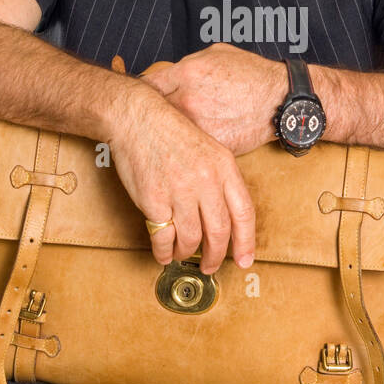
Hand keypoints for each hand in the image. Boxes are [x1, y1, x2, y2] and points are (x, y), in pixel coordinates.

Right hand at [105, 80, 256, 274]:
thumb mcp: (208, 148)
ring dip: (187, 253)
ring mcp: (180, 191)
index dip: (246, 241)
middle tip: (210, 266)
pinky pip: (163, 237)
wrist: (137, 118)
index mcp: (224, 167)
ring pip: (191, 238)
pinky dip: (164, 251)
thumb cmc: (170, 132)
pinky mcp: (154, 200)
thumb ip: (220, 179)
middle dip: (215, 256)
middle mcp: (206, 181)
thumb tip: (225, 215)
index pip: (244, 213)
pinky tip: (164, 253)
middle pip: (219, 232)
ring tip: (183, 254)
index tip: (244, 259)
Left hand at [139, 43, 284, 155]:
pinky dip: (188, 149)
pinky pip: (190, 148)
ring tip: (166, 136)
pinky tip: (189, 147)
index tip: (138, 100)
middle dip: (150, 116)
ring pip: (169, 134)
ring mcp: (198, 124)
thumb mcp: (217, 54)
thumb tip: (168, 74)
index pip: (146, 85)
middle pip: (152, 112)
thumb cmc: (253, 74)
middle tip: (148, 120)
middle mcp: (187, 98)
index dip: (139, 93)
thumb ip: (187, 64)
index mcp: (186, 72)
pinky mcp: (211, 145)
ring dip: (167, 135)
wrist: (282, 100)